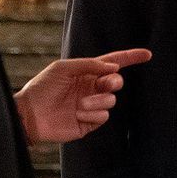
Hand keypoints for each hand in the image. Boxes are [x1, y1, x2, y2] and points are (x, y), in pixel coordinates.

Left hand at [14, 48, 151, 144]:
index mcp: (87, 73)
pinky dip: (92, 114)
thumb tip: (113, 67)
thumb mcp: (63, 68)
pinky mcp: (89, 123)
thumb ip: (89, 64)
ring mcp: (91, 106)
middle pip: (116, 82)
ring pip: (111, 100)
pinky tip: (78, 114)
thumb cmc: (42, 88)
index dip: (130, 57)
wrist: (29, 114)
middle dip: (114, 82)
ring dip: (97, 101)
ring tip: (79, 105)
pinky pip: (104, 116)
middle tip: (106, 83)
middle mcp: (92, 89)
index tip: (147, 54)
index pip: (113, 63)